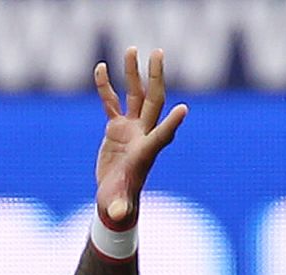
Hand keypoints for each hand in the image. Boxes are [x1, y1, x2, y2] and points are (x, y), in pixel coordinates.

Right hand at [93, 47, 187, 224]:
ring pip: (135, 95)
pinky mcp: (116, 128)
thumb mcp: (117, 205)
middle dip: (156, 78)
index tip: (184, 110)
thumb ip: (118, 206)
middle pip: (153, 102)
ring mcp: (131, 129)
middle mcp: (143, 135)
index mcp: (146, 153)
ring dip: (134, 73)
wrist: (114, 199)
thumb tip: (117, 213)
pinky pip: (111, 102)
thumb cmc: (118, 203)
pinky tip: (101, 67)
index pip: (162, 136)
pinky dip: (106, 87)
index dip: (172, 124)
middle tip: (158, 54)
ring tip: (131, 49)